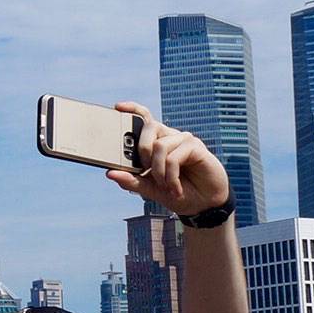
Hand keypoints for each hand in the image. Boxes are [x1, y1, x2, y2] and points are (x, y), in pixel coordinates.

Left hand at [104, 100, 229, 216]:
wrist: (203, 205)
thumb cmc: (177, 193)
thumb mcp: (150, 190)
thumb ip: (132, 181)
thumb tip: (109, 173)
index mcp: (157, 142)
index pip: (144, 119)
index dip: (132, 109)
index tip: (117, 107)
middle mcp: (169, 137)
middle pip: (149, 127)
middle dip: (141, 150)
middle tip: (145, 171)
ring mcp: (183, 140)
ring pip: (159, 145)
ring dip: (158, 171)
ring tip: (164, 186)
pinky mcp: (195, 147)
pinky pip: (174, 157)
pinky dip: (171, 176)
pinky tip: (174, 188)